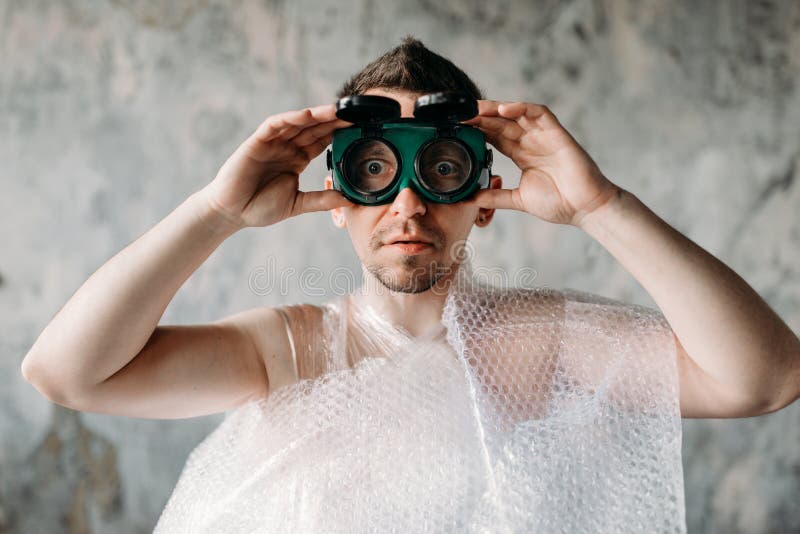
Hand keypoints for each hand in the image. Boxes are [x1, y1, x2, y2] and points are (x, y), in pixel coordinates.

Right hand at [199, 104, 354, 229]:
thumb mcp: (298, 204)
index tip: (360, 129)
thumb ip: (322, 201)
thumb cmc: (260, 208)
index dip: (339, 134)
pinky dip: (291, 118)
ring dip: (317, 115)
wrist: (231, 212)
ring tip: (337, 111)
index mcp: (297, 159)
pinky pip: (275, 124)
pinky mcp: (257, 141)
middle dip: (333, 121)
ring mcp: (272, 143)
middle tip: (356, 114)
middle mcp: (287, 147)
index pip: (322, 141)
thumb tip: (350, 201)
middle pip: (314, 128)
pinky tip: (307, 115)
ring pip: (298, 123)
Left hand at [462, 100, 620, 226]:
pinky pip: (539, 113)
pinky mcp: (557, 133)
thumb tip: (472, 199)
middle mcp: (531, 142)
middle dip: (480, 117)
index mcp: (521, 154)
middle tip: (458, 114)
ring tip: (475, 109)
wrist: (586, 208)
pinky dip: (522, 108)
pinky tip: (505, 109)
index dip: (477, 130)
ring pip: (516, 114)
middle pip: (501, 122)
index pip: (494, 137)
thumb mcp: (519, 200)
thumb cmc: (560, 203)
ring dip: (496, 109)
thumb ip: (496, 197)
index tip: (457, 129)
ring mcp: (543, 136)